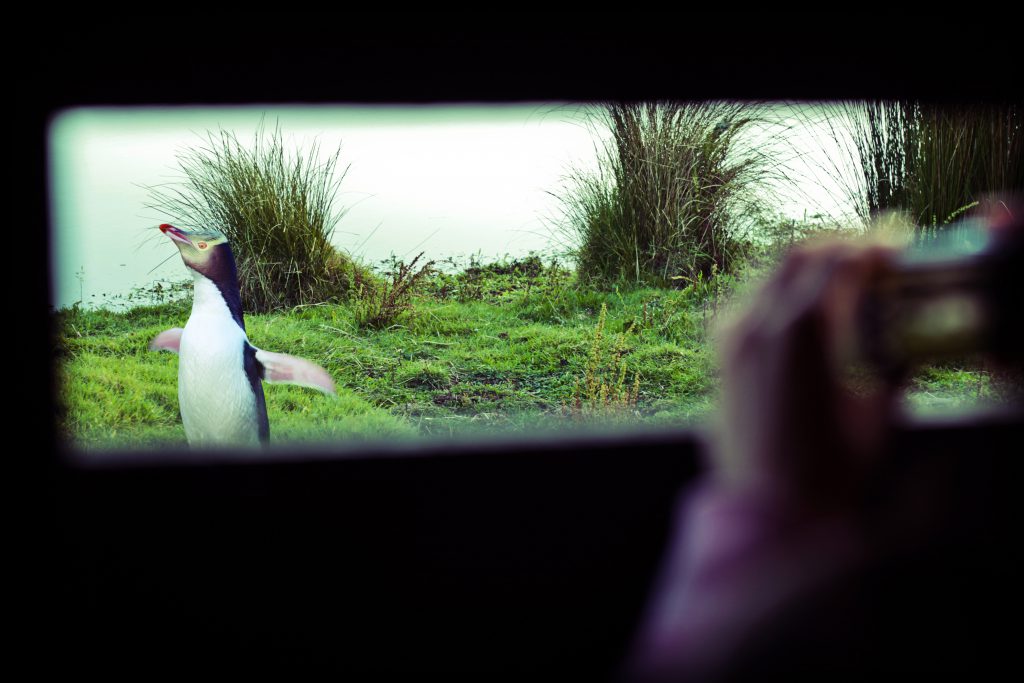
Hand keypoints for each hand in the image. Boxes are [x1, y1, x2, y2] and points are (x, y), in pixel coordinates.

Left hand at [714, 240, 898, 509]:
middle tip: (872, 255)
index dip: (875, 247)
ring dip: (807, 265)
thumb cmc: (829, 474)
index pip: (841, 260)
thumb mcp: (877, 412)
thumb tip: (903, 338)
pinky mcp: (720, 355)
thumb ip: (891, 363)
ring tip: (840, 279)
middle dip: (839, 246)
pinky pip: (749, 301)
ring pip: (769, 272)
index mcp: (803, 331)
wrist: (767, 513)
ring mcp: (733, 337)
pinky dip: (779, 291)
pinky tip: (803, 310)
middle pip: (800, 253)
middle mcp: (760, 323)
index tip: (899, 244)